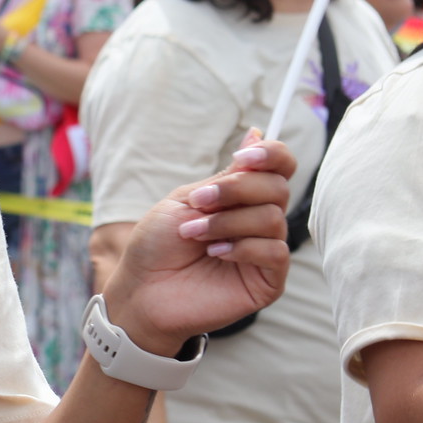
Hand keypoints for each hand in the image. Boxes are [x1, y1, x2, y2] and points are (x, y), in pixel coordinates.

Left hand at [104, 132, 295, 353]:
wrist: (142, 289)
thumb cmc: (158, 244)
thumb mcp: (186, 200)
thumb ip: (225, 176)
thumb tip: (258, 133)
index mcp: (243, 197)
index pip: (280, 166)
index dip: (272, 154)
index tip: (244, 156)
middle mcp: (260, 220)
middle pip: (277, 188)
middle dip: (235, 190)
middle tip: (198, 203)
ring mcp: (266, 250)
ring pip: (272, 219)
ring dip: (226, 222)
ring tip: (192, 235)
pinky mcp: (268, 280)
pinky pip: (275, 252)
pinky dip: (243, 247)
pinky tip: (215, 254)